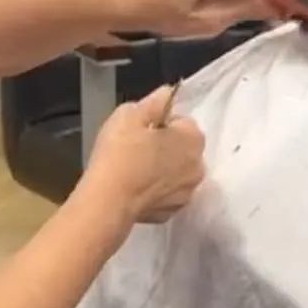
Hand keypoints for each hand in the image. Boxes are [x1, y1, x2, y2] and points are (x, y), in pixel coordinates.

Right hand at [83, 85, 205, 223]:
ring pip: (176, 173)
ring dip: (162, 169)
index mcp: (193, 138)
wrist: (108, 201)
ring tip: (134, 170)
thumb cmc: (119, 153)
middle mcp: (198, 166)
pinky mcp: (171, 213)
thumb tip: (166, 94)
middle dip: (165, 147)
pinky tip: (134, 189)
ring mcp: (187, 193)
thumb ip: (153, 102)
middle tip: (135, 149)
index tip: (139, 130)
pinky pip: (165, 195)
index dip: (159, 123)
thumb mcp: (129, 114)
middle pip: (183, 149)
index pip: (181, 121)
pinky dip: (154, 191)